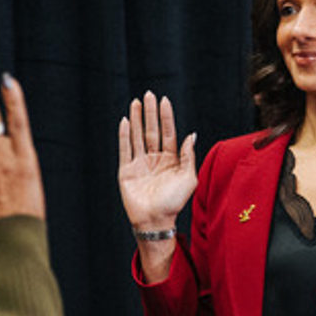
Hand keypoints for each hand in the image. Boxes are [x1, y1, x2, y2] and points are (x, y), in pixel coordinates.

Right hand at [117, 91, 196, 229]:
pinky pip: (124, 149)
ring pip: (138, 136)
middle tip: (148, 94)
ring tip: (136, 102)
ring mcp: (139, 164)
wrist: (155, 221)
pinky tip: (126, 121)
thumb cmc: (174, 203)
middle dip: (150, 112)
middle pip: (151, 131)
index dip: (166, 117)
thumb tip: (191, 134)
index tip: (164, 100)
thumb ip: (188, 156)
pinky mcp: (126, 171)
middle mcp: (154, 159)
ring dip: (137, 119)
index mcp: (170, 160)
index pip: (167, 133)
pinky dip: (124, 135)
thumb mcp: (189, 179)